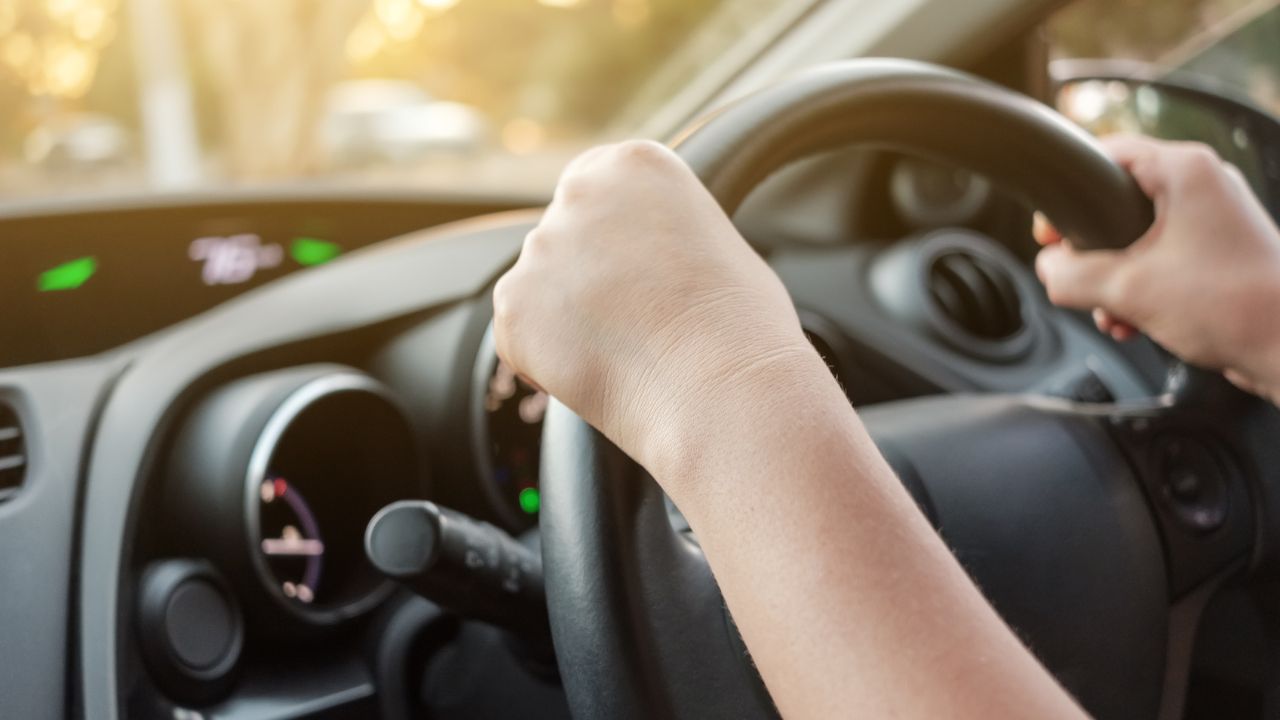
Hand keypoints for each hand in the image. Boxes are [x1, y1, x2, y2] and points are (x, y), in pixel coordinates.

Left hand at [492, 140, 814, 485]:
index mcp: (633, 164)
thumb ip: (661, 229)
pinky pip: (519, 334)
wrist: (722, 388)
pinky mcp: (513, 305)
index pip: (594, 187)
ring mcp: (540, 248)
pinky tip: (599, 372)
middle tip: (635, 322)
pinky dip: (546, 360)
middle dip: (586, 278)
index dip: (612, 238)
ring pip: (541, 288)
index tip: (637, 272)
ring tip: (627, 352)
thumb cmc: (742, 327)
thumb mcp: (715, 241)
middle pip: (564, 236)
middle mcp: (579, 193)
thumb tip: (641, 254)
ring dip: (568, 319)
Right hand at [1034, 135, 1279, 400]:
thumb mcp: (1126, 290)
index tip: (1050, 232)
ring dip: (1114, 279)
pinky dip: (1140, 288)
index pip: (1106, 154)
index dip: (1068, 194)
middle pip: (1118, 203)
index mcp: (1186, 171)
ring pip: (1138, 238)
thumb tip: (1048, 270)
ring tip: (1112, 313)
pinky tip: (1134, 321)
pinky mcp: (1221, 251)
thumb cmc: (1234, 307)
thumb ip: (1070, 276)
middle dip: (1092, 253)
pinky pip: (1162, 259)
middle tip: (1077, 277)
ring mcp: (1216, 219)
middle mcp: (1205, 185)